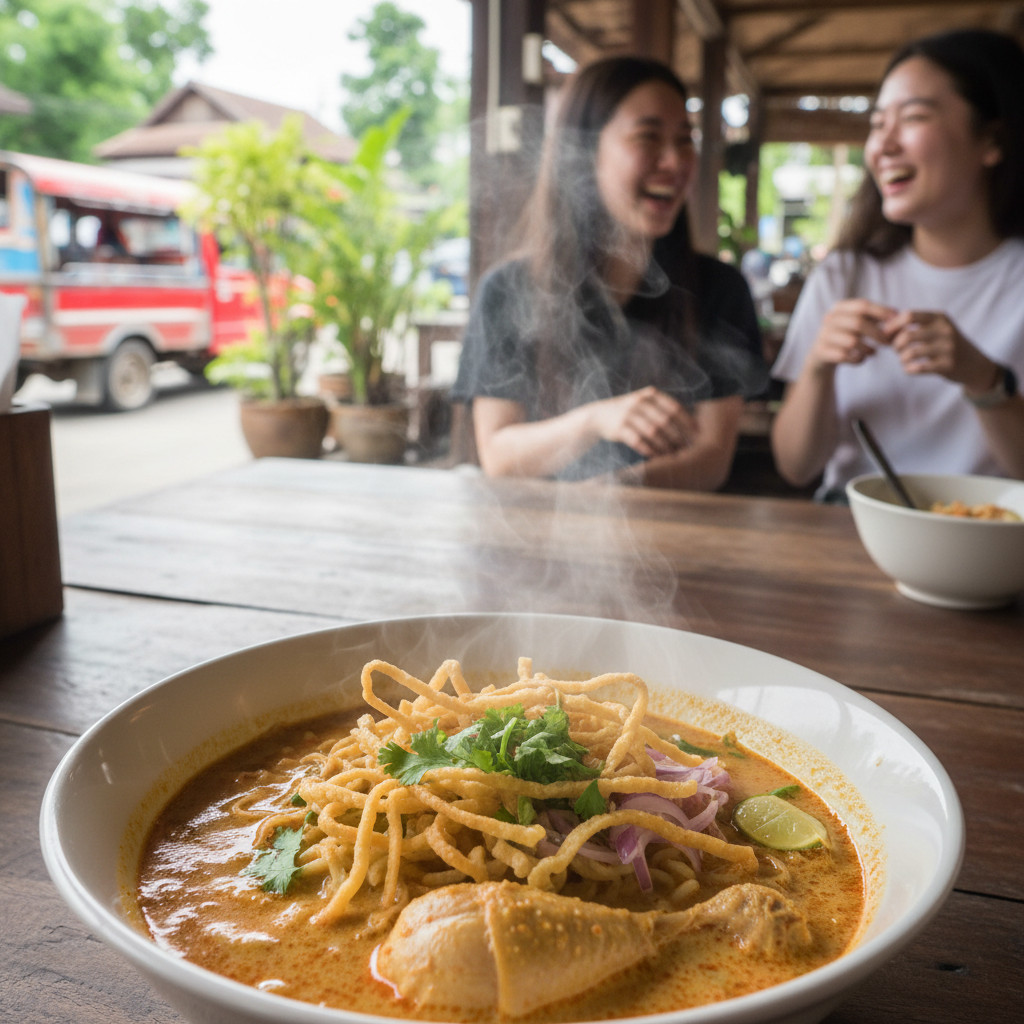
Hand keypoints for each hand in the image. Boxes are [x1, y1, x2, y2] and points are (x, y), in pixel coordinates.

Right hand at [590, 386, 696, 457]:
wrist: (599, 415)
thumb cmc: (630, 411)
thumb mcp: (645, 403)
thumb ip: (664, 409)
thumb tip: (692, 424)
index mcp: (650, 395)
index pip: (674, 408)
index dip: (687, 421)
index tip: (697, 433)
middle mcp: (639, 402)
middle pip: (665, 422)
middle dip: (678, 436)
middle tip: (686, 448)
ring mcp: (628, 415)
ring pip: (653, 433)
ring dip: (665, 445)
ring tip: (674, 454)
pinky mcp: (619, 428)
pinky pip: (638, 442)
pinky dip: (650, 450)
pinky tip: (658, 456)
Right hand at [808, 299, 897, 370]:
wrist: (822, 355)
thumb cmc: (847, 336)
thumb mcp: (858, 324)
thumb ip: (875, 319)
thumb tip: (899, 316)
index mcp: (839, 308)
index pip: (862, 305)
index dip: (881, 311)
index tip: (896, 320)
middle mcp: (829, 319)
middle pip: (858, 323)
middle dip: (877, 333)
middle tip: (888, 343)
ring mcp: (823, 335)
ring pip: (851, 341)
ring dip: (867, 348)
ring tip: (873, 352)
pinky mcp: (821, 351)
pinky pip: (844, 356)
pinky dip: (857, 359)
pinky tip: (861, 359)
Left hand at [882, 310, 998, 391]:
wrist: (974, 364)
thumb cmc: (947, 344)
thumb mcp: (937, 328)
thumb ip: (915, 325)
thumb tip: (884, 328)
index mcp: (940, 317)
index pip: (908, 316)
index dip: (892, 326)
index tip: (887, 335)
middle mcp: (945, 330)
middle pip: (906, 336)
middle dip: (895, 345)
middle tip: (897, 350)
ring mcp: (947, 348)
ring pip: (910, 353)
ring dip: (901, 358)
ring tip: (904, 359)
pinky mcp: (947, 365)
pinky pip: (917, 368)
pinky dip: (908, 369)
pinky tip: (909, 368)